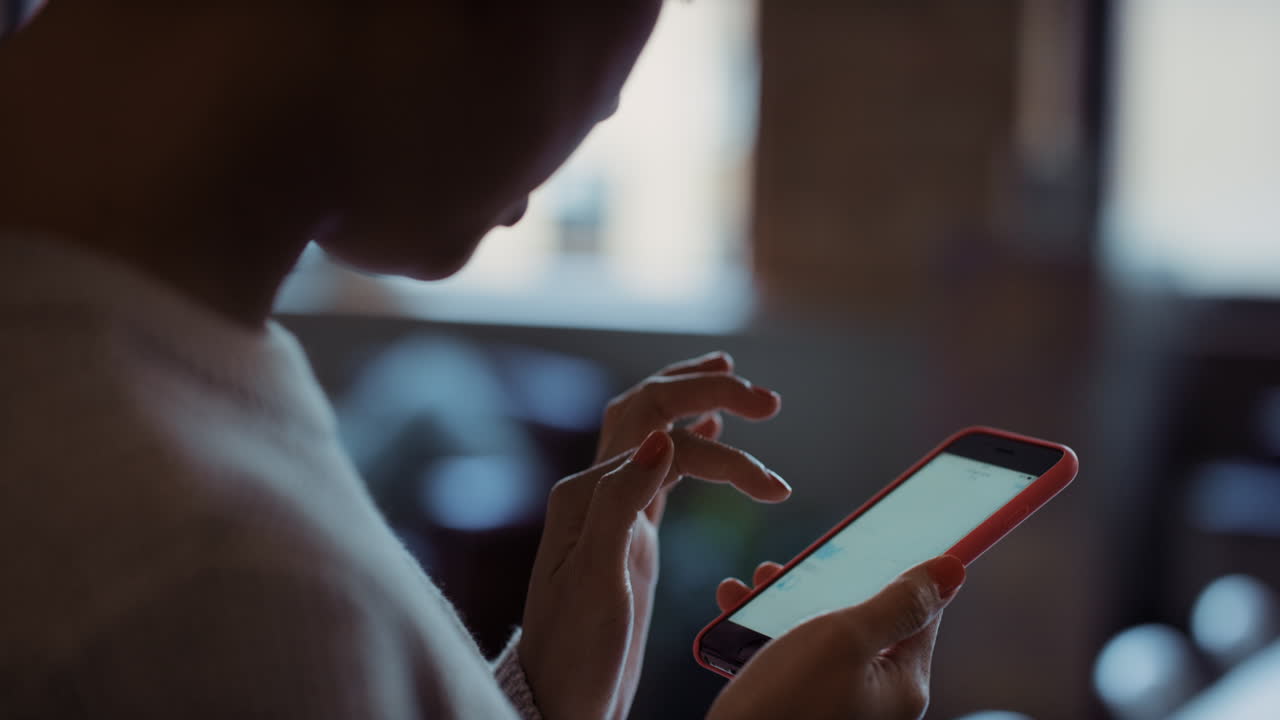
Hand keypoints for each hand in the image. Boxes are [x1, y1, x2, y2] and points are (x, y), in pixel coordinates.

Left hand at [520, 352, 789, 719]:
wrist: (560, 698)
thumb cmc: (575, 650)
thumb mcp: (596, 581)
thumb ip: (620, 504)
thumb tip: (660, 439)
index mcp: (587, 495)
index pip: (665, 445)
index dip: (726, 458)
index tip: (774, 489)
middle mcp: (595, 490)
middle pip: (651, 411)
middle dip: (707, 392)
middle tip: (768, 400)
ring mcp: (611, 507)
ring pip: (652, 428)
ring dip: (693, 400)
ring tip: (734, 380)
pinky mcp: (628, 531)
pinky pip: (658, 465)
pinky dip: (686, 438)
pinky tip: (709, 428)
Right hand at [707, 556, 965, 719]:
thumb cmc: (789, 704)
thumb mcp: (845, 638)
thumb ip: (898, 603)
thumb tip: (953, 570)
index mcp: (903, 684)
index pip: (920, 613)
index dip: (899, 570)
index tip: (878, 536)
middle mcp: (878, 699)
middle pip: (864, 621)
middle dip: (826, 585)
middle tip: (796, 564)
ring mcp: (840, 706)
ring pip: (822, 637)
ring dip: (789, 604)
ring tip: (758, 583)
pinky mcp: (804, 709)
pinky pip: (794, 660)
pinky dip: (768, 633)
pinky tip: (739, 611)